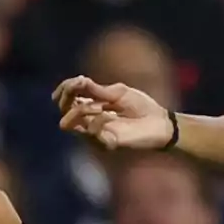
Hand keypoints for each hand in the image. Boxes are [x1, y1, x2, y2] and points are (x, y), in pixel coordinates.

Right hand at [52, 76, 172, 149]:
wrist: (160, 123)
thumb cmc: (141, 106)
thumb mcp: (118, 92)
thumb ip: (96, 89)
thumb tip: (76, 80)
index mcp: (91, 104)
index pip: (67, 98)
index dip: (64, 90)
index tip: (75, 82)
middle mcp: (88, 119)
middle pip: (64, 110)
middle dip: (69, 97)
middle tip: (85, 89)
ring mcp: (94, 133)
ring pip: (69, 122)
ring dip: (81, 109)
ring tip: (100, 106)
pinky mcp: (103, 143)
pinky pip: (89, 131)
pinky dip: (97, 121)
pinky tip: (110, 117)